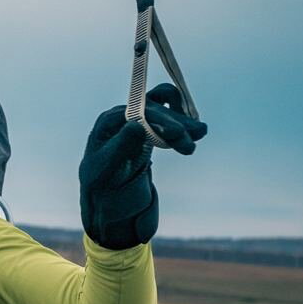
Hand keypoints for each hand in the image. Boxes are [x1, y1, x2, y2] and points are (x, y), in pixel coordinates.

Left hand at [79, 83, 207, 249]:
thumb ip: (122, 146)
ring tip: (200, 133)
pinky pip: (168, 117)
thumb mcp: (108, 167)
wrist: (106, 193)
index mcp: (109, 122)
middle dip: (176, 122)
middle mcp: (123, 116)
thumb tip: (136, 125)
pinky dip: (181, 120)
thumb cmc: (102, 181)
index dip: (160, 120)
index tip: (178, 132)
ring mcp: (136, 120)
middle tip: (197, 135)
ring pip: (164, 111)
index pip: (137, 113)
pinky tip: (193, 130)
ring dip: (183, 121)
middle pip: (154, 110)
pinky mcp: (149, 128)